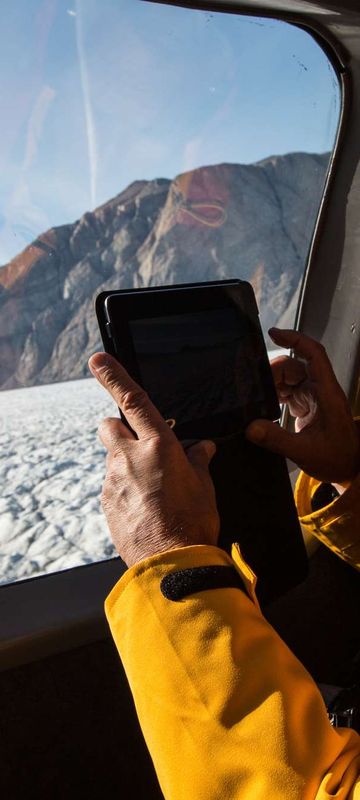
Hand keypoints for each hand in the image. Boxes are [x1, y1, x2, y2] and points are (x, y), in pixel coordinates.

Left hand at [88, 353, 218, 566]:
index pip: (133, 400)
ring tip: (151, 492)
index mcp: (159, 446)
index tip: (98, 361)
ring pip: (112, 460)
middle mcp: (130, 457)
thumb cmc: (194, 523)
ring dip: (126, 466)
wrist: (172, 565)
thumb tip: (203, 447)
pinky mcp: (106, 503)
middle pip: (109, 426)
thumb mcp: (205, 486)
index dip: (113, 376)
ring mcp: (113, 481)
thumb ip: (199, 460)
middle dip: (118, 428)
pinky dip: (124, 490)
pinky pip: (112, 486)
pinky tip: (144, 509)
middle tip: (138, 445)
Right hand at [246, 328, 359, 483]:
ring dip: (271, 384)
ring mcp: (314, 397)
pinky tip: (263, 404)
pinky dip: (274, 394)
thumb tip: (251, 428)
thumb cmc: (337, 458)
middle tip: (253, 387)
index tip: (274, 333)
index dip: (295, 339)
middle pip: (294, 366)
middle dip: (273, 372)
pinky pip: (288, 391)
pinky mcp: (307, 406)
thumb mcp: (306, 452)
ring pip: (289, 378)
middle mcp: (321, 390)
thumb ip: (277, 439)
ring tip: (256, 397)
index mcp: (327, 393)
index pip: (314, 355)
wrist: (349, 468)